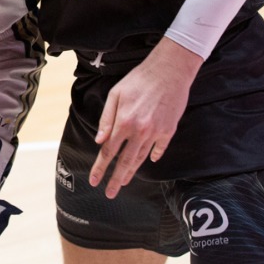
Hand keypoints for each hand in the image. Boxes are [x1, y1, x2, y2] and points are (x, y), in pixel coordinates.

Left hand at [87, 41, 201, 197]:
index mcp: (124, 122)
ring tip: (123, 183)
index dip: (100, 168)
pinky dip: (153, 156)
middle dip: (115, 179)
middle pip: (125, 161)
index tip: (94, 181)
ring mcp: (156, 132)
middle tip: (109, 193)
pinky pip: (159, 148)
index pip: (108, 151)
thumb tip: (99, 141)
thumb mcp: (116, 94)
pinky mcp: (169, 130)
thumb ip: (106, 119)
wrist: (170, 70)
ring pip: (141, 158)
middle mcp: (140, 131)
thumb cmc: (139, 79)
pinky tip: (148, 162)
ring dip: (131, 172)